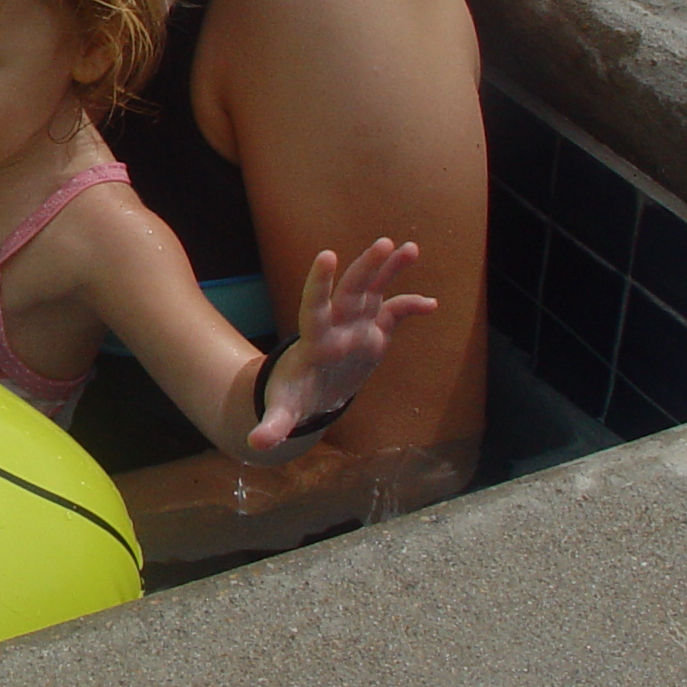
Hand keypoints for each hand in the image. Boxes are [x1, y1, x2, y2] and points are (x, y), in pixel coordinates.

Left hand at [247, 238, 436, 452]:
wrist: (311, 391)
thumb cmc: (293, 396)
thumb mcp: (283, 410)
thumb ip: (273, 425)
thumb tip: (255, 444)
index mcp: (315, 339)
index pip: (315, 305)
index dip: (320, 282)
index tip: (327, 255)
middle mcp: (337, 324)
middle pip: (352, 290)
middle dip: (366, 267)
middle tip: (385, 243)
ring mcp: (356, 325)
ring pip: (374, 291)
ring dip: (390, 270)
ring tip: (409, 247)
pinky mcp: (374, 332)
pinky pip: (394, 313)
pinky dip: (411, 307)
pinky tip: (432, 304)